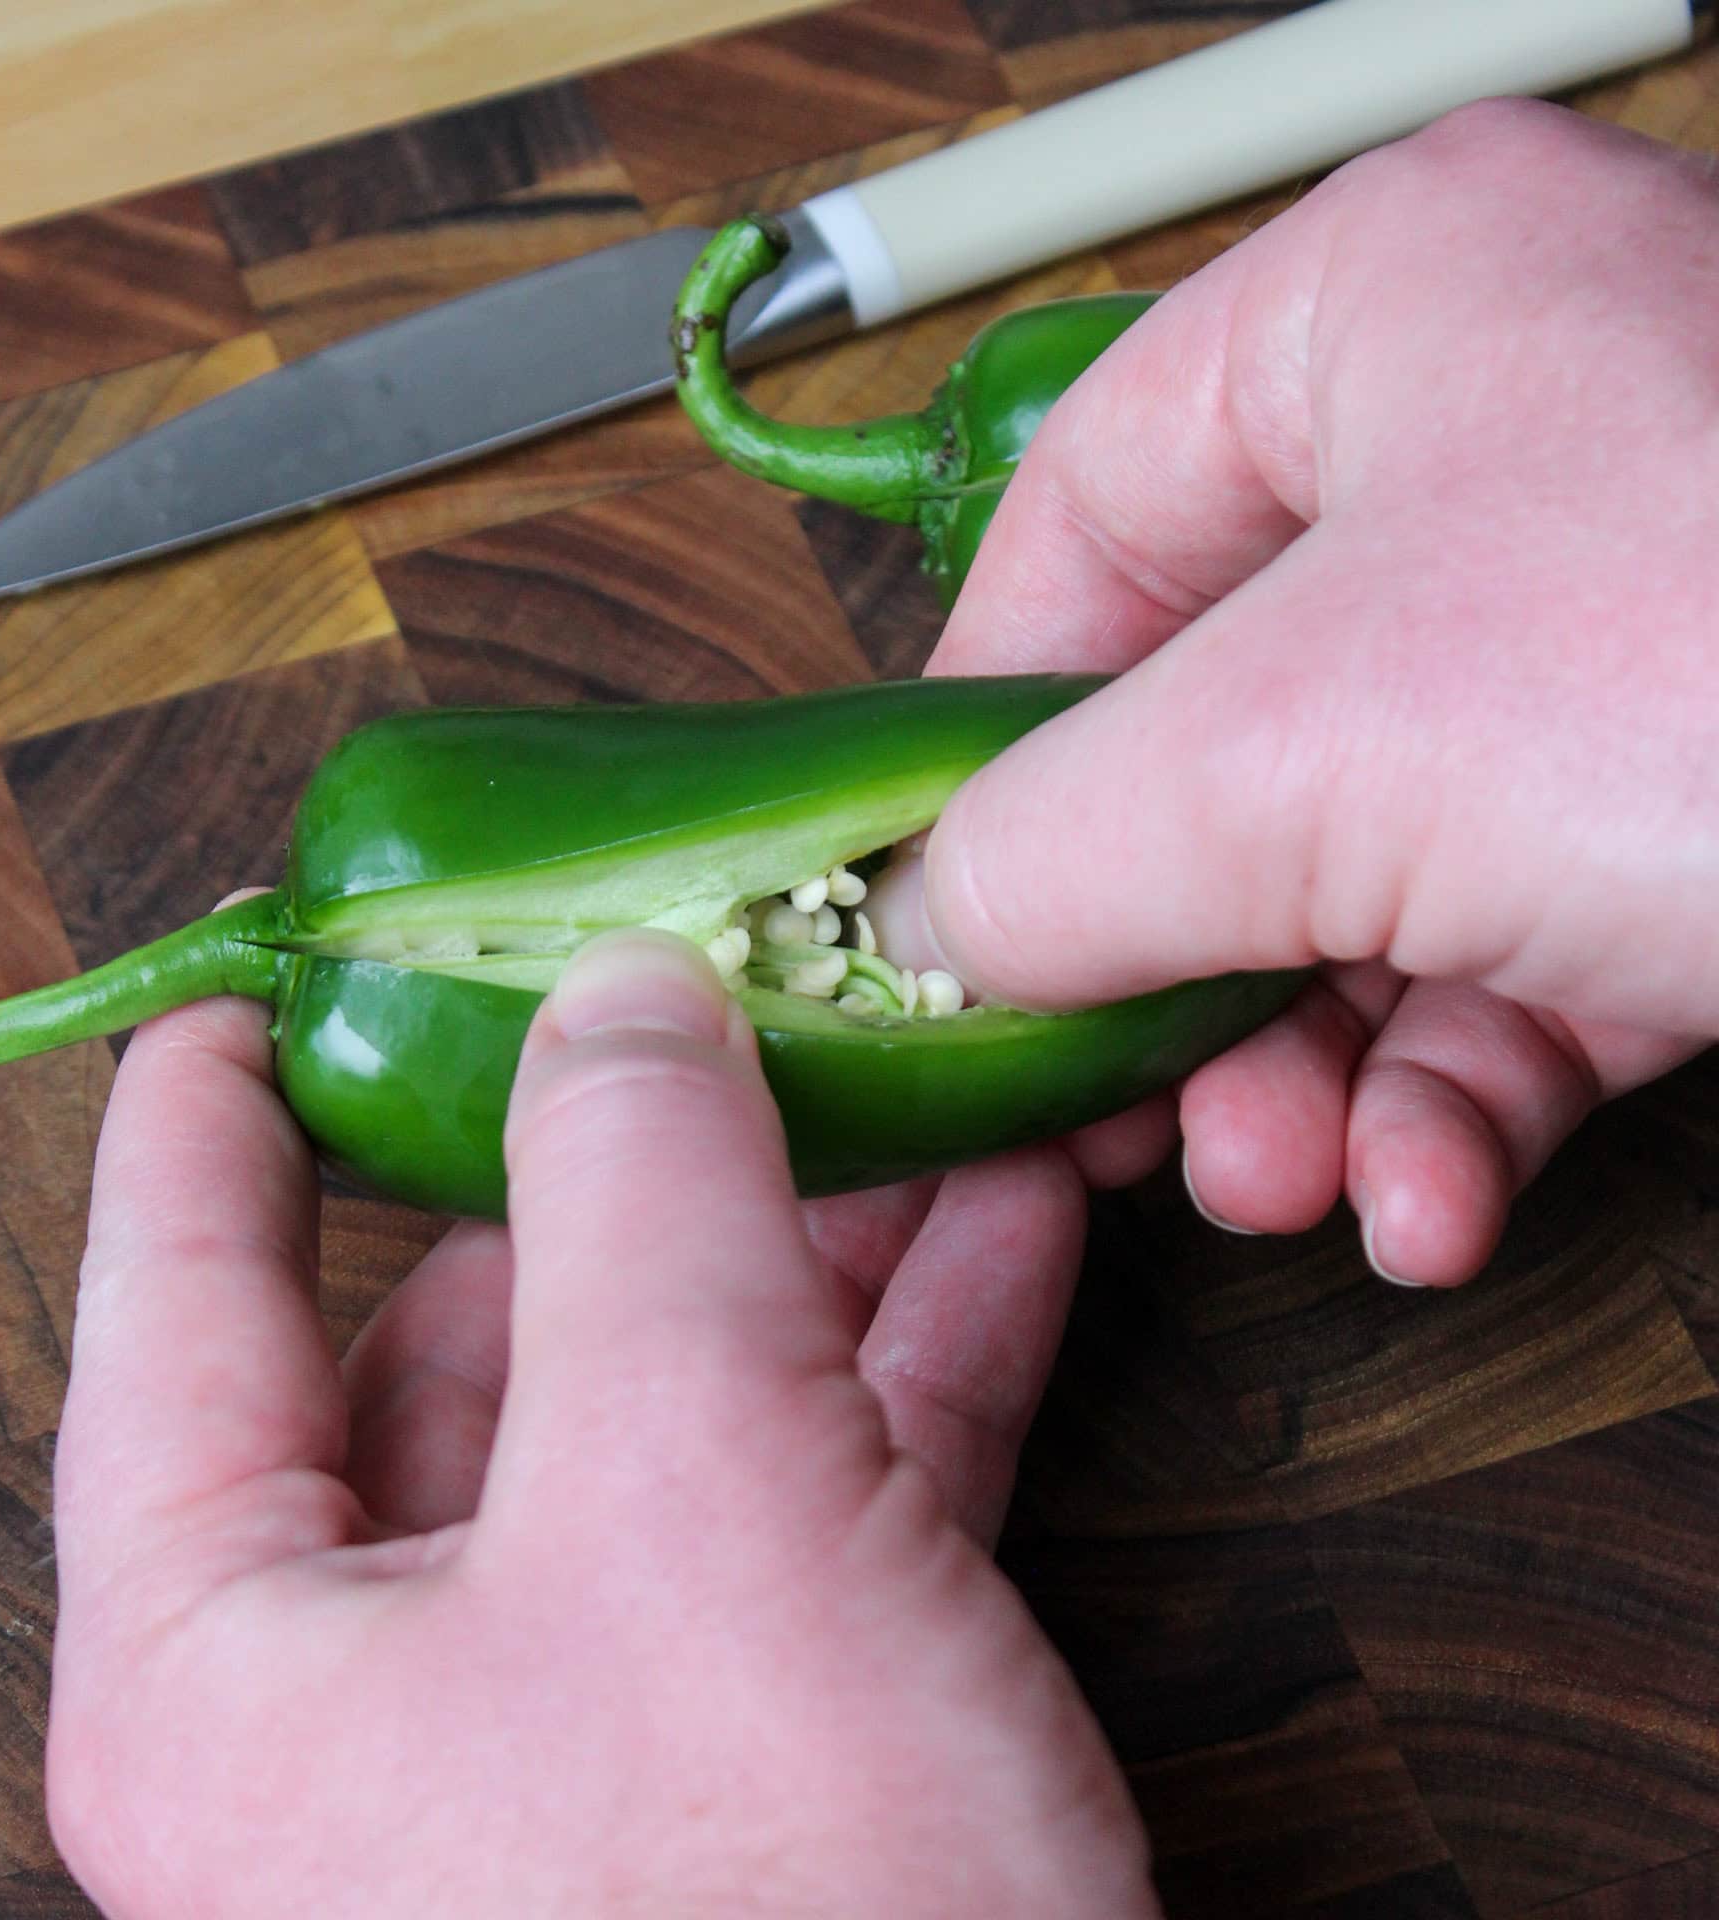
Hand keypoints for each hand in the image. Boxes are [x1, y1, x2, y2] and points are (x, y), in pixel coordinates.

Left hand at [45, 929, 1155, 1917]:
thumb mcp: (686, 1487)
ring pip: (678, 1397)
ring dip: (808, 1233)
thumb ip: (639, 1197)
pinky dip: (910, 1351)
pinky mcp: (772, 1745)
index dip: (208, 1120)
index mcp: (240, 1646)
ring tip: (901, 1066)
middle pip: (481, 1331)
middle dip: (618, 1152)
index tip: (245, 981)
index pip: (182, 1308)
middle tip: (693, 989)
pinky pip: (821, 1489)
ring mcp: (593, 1712)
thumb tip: (617, 993)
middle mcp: (391, 1681)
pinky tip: (1005, 1221)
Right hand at [899, 100, 1718, 1287]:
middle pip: (1216, 737)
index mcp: (1386, 316)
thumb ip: (1038, 840)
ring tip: (1276, 1178)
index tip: (937, 906)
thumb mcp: (1292, 758)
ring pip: (1360, 872)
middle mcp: (1507, 452)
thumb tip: (899, 923)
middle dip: (1166, 960)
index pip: (1084, 521)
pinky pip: (1516, 946)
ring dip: (1296, 1062)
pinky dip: (1454, 1091)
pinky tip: (1432, 1200)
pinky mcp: (1714, 803)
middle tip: (1103, 1103)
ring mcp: (1622, 635)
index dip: (986, 735)